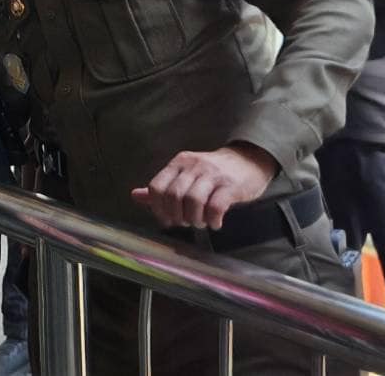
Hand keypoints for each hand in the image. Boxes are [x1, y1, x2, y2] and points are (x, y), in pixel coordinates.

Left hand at [131, 143, 278, 229]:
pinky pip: (216, 206)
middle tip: (185, 223)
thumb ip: (163, 186)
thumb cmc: (214, 172)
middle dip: (177, 216)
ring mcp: (212, 174)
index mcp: (179, 163)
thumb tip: (135, 196)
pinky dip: (212, 220)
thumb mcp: (186, 174)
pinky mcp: (231, 186)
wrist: (249, 160)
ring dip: (194, 219)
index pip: (157, 187)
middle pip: (174, 195)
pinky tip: (215, 223)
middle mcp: (193, 166)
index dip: (158, 208)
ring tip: (200, 223)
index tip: (167, 220)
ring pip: (193, 200)